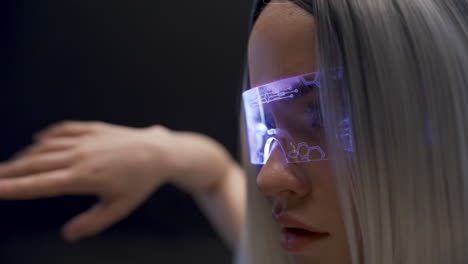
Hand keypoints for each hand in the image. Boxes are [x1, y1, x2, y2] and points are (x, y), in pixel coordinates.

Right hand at [0, 121, 178, 241]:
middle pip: (35, 163)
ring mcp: (86, 140)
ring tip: (11, 164)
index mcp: (83, 177)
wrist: (160, 152)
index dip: (14, 188)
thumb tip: (68, 235)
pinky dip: (49, 134)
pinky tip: (39, 139)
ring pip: (47, 146)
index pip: (40, 184)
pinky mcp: (94, 129)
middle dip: (10, 171)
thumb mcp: (119, 208)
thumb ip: (92, 222)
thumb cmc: (141, 182)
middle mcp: (79, 156)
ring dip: (25, 155)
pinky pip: (65, 129)